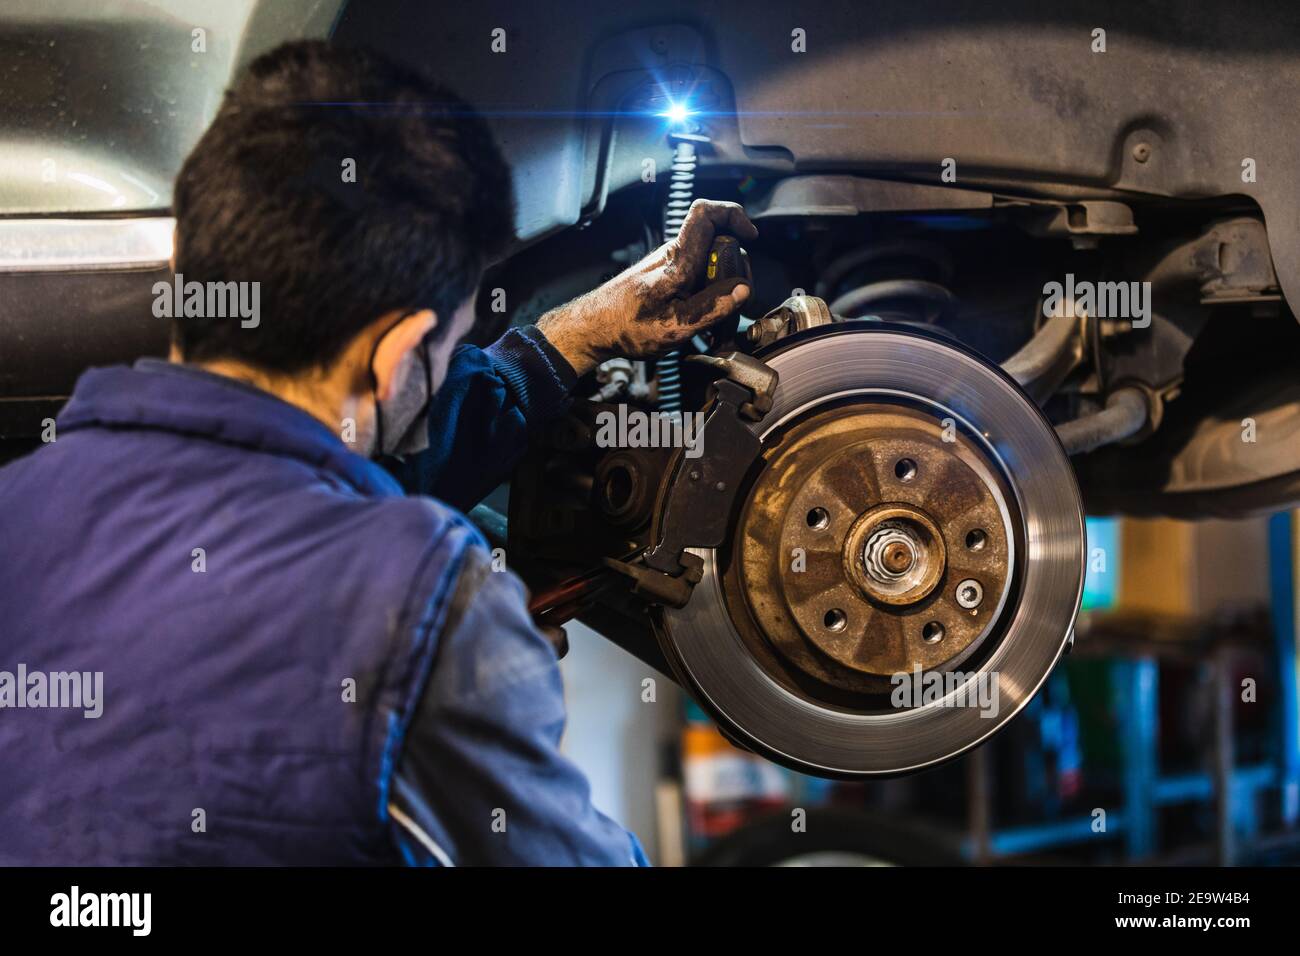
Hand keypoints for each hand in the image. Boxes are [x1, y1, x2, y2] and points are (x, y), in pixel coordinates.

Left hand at [537, 199, 757, 375]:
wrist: (592, 328)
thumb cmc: (625, 327)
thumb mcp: (674, 326)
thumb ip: (710, 307)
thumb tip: (742, 289)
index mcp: (678, 262)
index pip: (705, 214)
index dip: (733, 213)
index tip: (750, 236)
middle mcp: (674, 255)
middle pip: (718, 242)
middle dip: (734, 268)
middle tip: (734, 301)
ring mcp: (669, 264)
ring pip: (708, 262)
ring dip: (720, 287)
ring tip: (716, 320)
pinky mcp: (665, 276)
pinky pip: (695, 275)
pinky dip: (706, 294)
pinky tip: (702, 320)